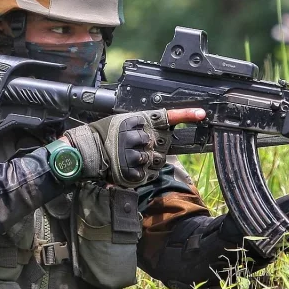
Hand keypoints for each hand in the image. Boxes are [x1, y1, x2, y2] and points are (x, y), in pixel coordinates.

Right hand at [63, 108, 205, 186]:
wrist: (86, 151)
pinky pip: (145, 174)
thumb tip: (166, 128)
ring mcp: (134, 154)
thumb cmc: (106, 135)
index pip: (167, 116)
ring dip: (146, 160)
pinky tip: (127, 167)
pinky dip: (139, 173)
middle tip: (134, 145)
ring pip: (155, 160)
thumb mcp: (125, 121)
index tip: (202, 114)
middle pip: (163, 144)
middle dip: (154, 147)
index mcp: (138, 120)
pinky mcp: (131, 171)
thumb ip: (145, 125)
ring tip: (128, 157)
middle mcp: (138, 136)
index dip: (186, 115)